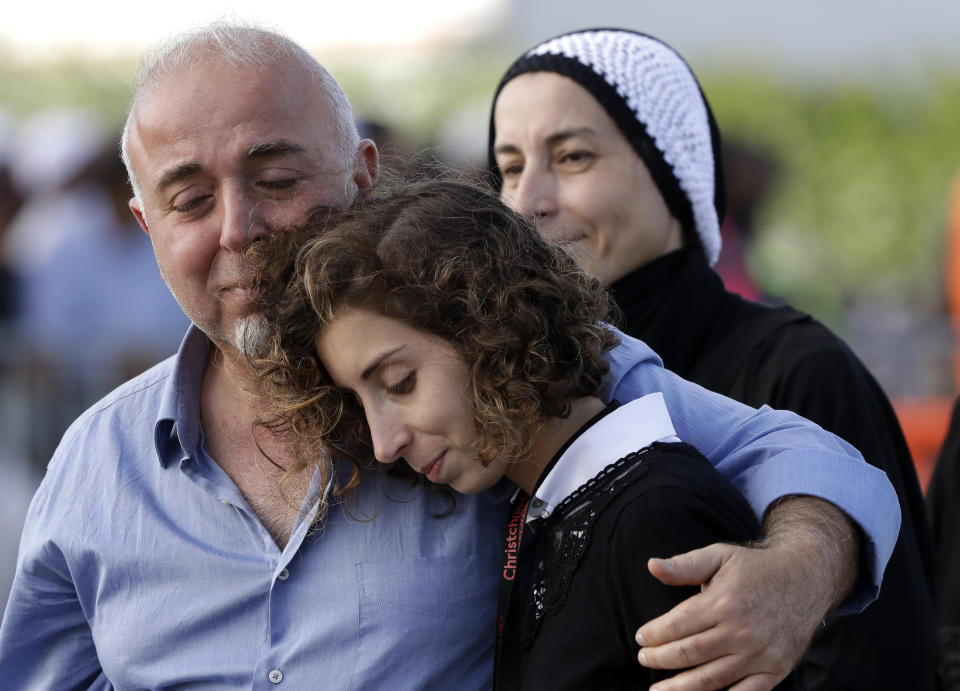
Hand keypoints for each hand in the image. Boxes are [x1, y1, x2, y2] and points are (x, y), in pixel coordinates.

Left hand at [634, 497, 859, 690]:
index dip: (654, 634)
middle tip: (644, 659)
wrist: (807, 579)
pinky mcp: (776, 669)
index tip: (640, 637)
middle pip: (689, 654)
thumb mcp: (719, 555)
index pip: (677, 626)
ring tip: (660, 690)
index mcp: (724, 602)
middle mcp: (741, 631)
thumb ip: (684, 564)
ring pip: (711, 680)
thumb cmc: (756, 567)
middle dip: (660, 659)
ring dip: (681, 688)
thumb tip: (652, 566)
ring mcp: (760, 654)